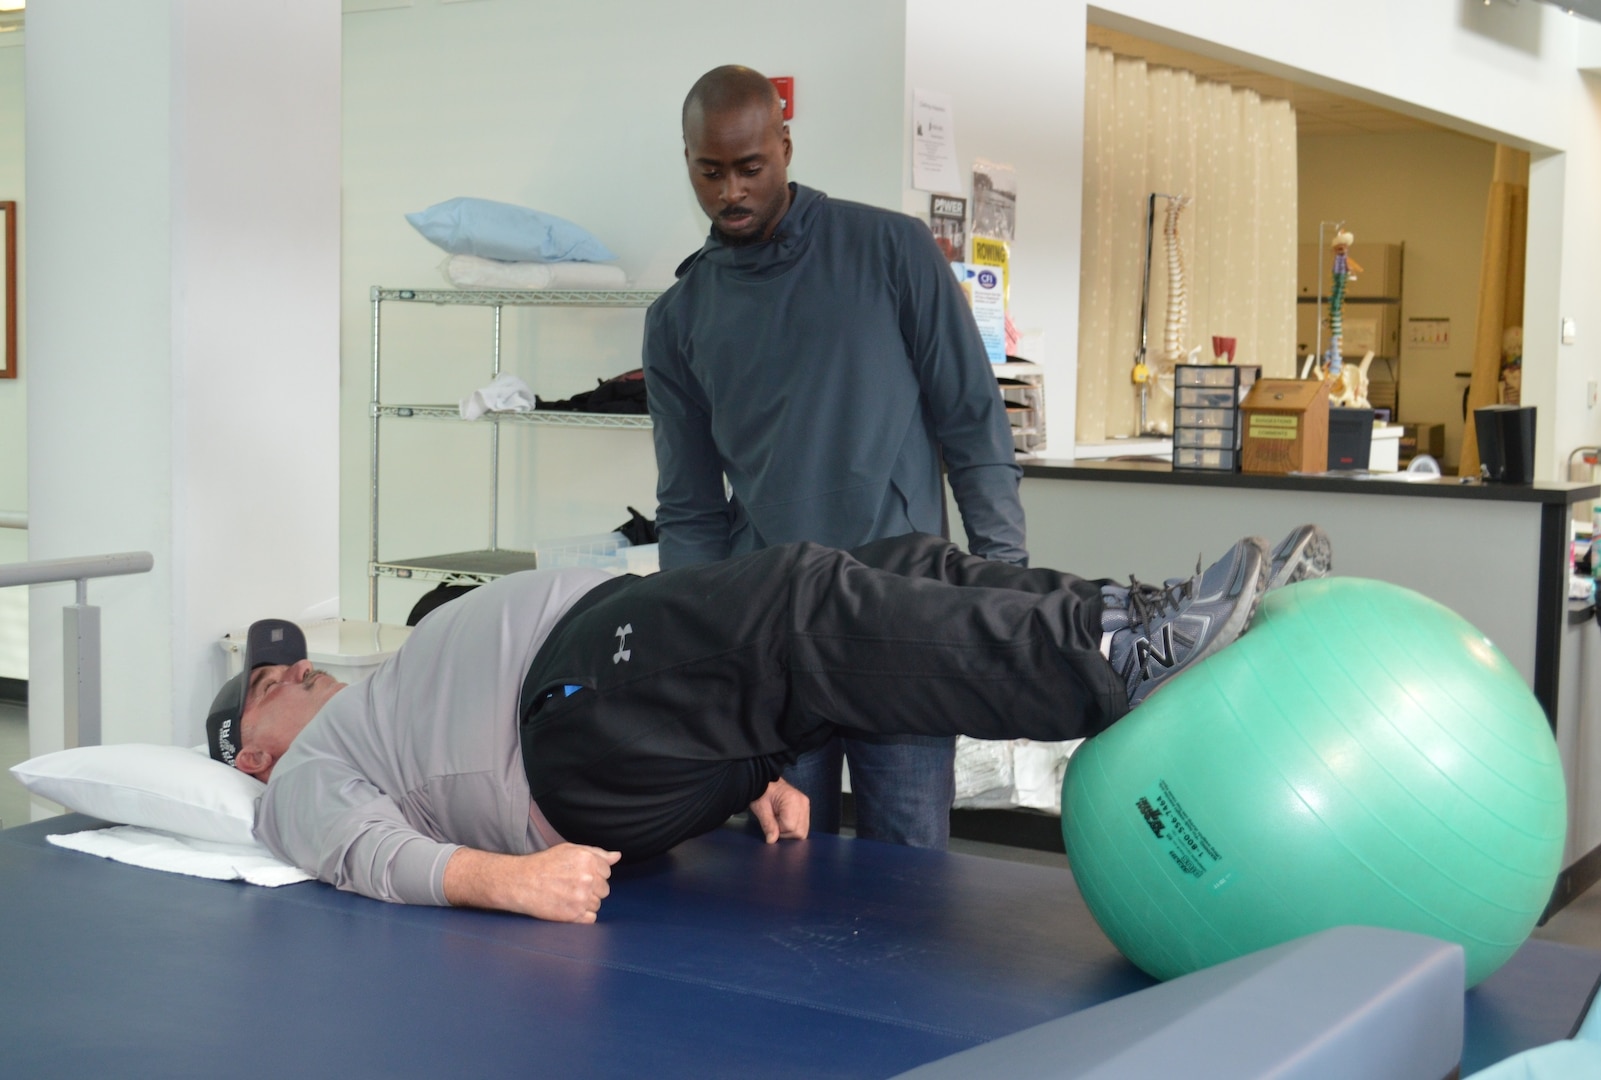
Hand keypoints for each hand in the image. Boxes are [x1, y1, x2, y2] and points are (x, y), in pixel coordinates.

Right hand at [444, 844, 620, 922]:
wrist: (520, 882)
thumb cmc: (544, 864)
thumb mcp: (570, 850)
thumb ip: (596, 853)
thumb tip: (617, 856)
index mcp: (587, 860)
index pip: (607, 871)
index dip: (594, 874)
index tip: (578, 875)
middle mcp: (587, 878)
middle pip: (605, 889)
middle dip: (592, 889)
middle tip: (571, 886)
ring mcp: (581, 898)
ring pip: (598, 904)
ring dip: (586, 903)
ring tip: (567, 896)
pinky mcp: (573, 915)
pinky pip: (591, 918)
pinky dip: (582, 916)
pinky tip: (568, 907)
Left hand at [748, 778, 808, 843]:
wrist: (766, 782)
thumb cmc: (762, 792)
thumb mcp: (761, 809)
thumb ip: (768, 825)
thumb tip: (772, 840)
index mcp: (792, 800)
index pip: (791, 827)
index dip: (780, 830)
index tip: (771, 823)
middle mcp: (802, 803)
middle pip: (800, 832)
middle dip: (786, 832)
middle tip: (775, 823)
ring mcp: (805, 805)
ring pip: (803, 831)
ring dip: (790, 831)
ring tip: (780, 820)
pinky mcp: (805, 807)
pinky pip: (803, 826)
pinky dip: (793, 827)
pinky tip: (785, 820)